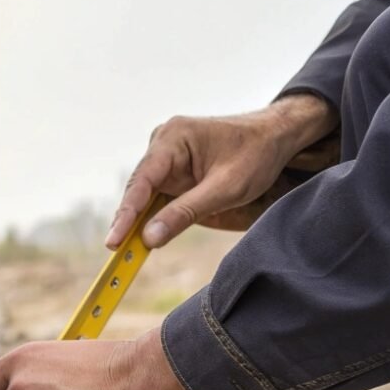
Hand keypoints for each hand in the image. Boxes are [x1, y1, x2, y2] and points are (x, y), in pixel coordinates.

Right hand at [106, 94, 335, 249]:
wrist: (276, 137)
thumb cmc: (256, 155)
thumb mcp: (225, 189)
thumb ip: (185, 213)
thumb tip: (149, 238)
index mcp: (174, 138)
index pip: (142, 181)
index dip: (126, 214)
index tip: (113, 242)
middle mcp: (163, 142)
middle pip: (139, 189)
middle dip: (129, 221)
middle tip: (117, 253)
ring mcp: (166, 155)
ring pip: (145, 194)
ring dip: (140, 221)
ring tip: (127, 250)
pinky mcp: (172, 168)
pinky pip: (157, 195)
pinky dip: (154, 216)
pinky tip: (146, 236)